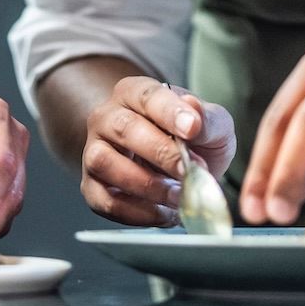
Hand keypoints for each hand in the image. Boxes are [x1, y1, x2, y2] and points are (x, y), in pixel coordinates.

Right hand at [81, 76, 234, 225]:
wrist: (178, 168)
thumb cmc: (191, 141)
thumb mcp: (212, 125)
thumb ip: (207, 120)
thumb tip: (194, 112)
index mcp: (135, 93)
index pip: (148, 96)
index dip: (170, 112)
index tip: (193, 128)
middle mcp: (107, 118)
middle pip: (124, 128)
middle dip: (160, 152)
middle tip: (188, 170)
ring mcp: (95, 152)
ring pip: (104, 163)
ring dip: (145, 184)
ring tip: (177, 195)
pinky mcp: (93, 188)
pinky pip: (105, 201)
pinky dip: (137, 212)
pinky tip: (163, 212)